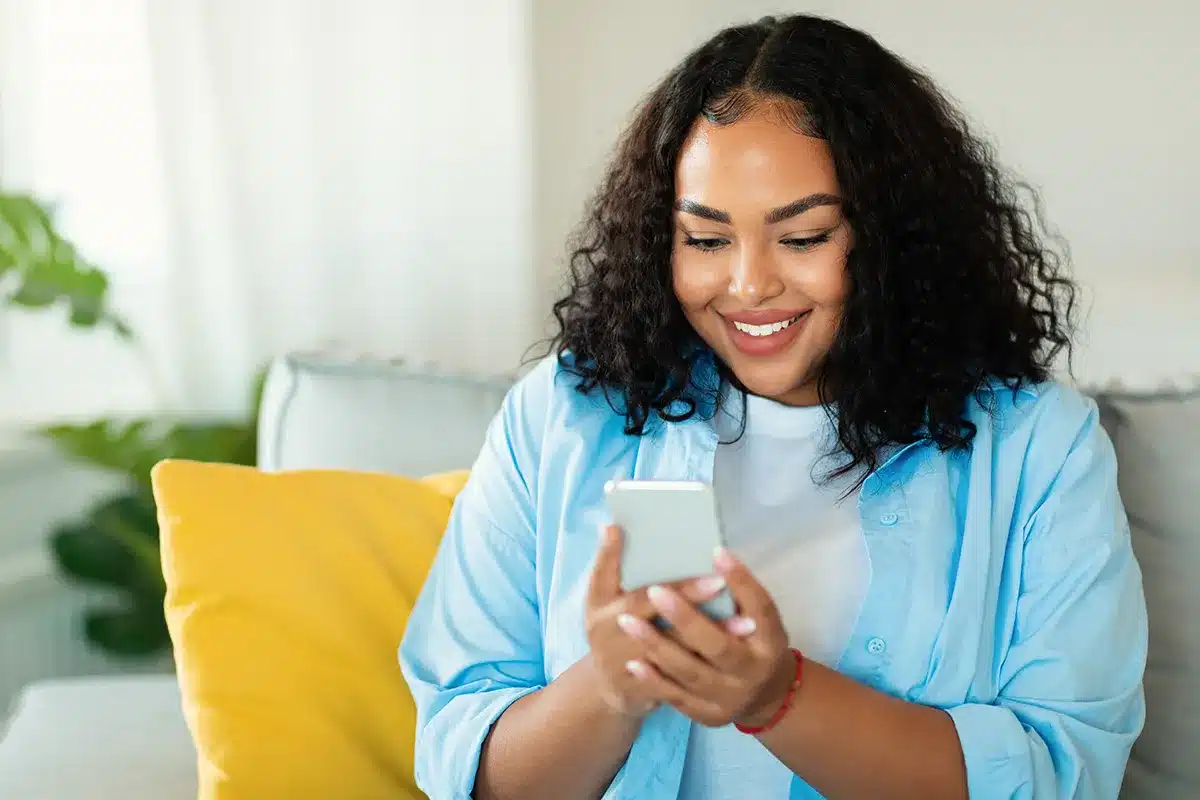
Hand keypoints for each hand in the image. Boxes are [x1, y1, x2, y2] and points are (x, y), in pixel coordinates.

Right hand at [585, 525, 729, 717]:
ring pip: (682, 658)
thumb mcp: (597, 597)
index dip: (681, 590)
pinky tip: (739, 654)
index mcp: (604, 613)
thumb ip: (606, 563)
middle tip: (736, 598)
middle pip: (667, 629)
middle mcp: (617, 645)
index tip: (715, 575)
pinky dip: (713, 669)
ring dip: (716, 640)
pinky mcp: (651, 697)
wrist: (606, 687)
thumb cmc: (606, 629)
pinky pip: (686, 684)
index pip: (646, 599)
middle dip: (702, 613)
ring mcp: (635, 674)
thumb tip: (611, 525)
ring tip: (748, 624)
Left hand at [616, 547, 795, 728]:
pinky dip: (654, 679)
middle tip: (655, 591)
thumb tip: (716, 555)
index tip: (716, 552)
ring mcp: (730, 699)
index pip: (761, 608)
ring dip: (657, 646)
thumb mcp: (761, 617)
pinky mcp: (708, 715)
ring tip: (627, 621)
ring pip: (690, 672)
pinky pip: (677, 696)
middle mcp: (753, 672)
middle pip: (718, 646)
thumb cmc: (756, 641)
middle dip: (685, 619)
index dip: (741, 581)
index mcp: (771, 641)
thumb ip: (743, 593)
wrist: (763, 695)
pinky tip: (633, 662)